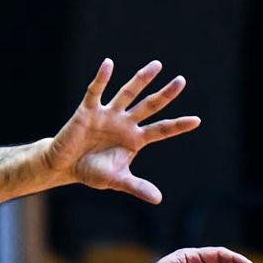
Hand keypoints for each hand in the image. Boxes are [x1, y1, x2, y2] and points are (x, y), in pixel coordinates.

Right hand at [44, 59, 200, 203]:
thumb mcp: (117, 180)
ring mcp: (108, 115)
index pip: (161, 130)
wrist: (65, 166)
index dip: (177, 125)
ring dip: (141, 80)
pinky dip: (101, 78)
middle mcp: (124, 123)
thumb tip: (158, 199)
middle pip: (149, 106)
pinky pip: (95, 91)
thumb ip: (137, 187)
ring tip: (157, 65)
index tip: (197, 120)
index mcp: (134, 139)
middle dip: (165, 94)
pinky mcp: (88, 110)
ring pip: (128, 93)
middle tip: (182, 81)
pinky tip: (109, 64)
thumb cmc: (92, 171)